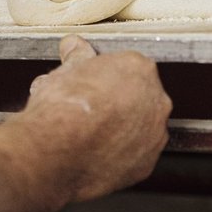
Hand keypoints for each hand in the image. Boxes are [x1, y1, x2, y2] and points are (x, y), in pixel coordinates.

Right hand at [22, 35, 171, 201]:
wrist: (56, 155)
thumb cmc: (62, 112)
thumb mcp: (63, 72)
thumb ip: (76, 56)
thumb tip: (74, 47)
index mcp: (138, 69)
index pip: (127, 66)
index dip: (105, 75)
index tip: (91, 81)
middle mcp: (155, 101)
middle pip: (137, 95)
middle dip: (114, 99)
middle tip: (87, 106)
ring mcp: (154, 135)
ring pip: (138, 126)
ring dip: (118, 127)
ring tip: (86, 132)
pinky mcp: (146, 164)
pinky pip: (134, 153)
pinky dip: (118, 152)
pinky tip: (94, 151)